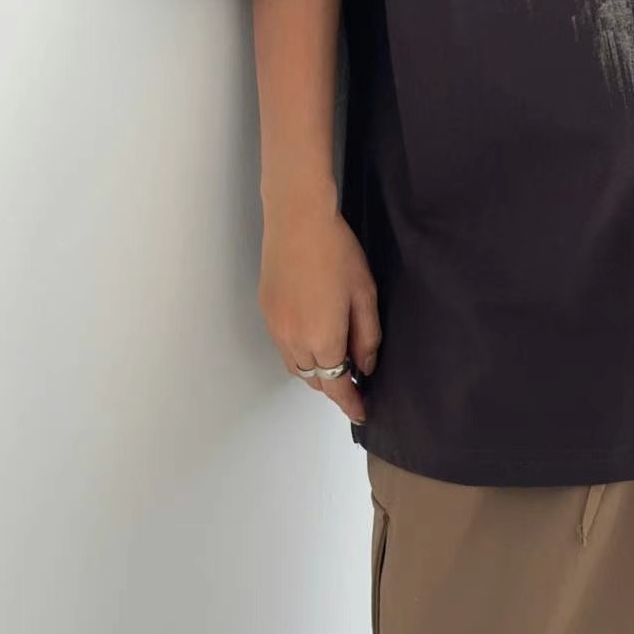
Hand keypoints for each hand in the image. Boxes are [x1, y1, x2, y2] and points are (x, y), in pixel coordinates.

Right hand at [257, 190, 380, 425]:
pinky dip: (299, 353)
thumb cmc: (336, 252)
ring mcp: (276, 328)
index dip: (350, 403)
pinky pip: (283, 347)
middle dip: (335, 385)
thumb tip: (364, 366)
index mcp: (322, 339)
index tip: (361, 412)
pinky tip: (313, 337)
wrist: (297, 221)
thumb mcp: (364, 293)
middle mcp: (294, 341)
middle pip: (315, 379)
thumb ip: (367, 336)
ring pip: (296, 367)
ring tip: (335, 360)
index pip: (337, 386)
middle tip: (354, 380)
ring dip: (315, 371)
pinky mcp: (266, 312)